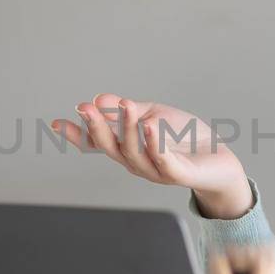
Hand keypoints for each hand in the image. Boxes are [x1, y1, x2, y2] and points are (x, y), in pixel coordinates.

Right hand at [50, 93, 250, 213]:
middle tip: (86, 108)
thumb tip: (100, 98)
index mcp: (126, 148)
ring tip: (126, 105)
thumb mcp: (153, 115)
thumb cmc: (184, 137)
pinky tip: (150, 128)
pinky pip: (164, 161)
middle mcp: (135, 163)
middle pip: (111, 148)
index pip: (97, 143)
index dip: (76, 135)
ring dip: (128, 128)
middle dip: (97, 128)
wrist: (219, 158)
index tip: (55, 123)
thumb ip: (127, 110)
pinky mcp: (178, 174)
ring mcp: (155, 171)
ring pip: (135, 152)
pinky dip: (155, 145)